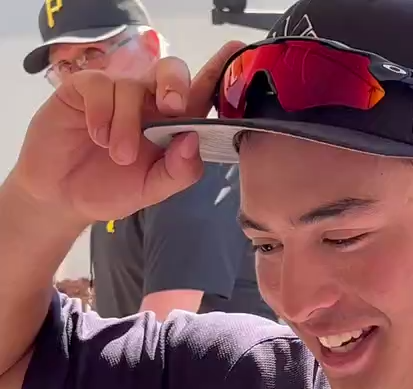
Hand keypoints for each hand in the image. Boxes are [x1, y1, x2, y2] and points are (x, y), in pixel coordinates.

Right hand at [8, 41, 245, 225]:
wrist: (62, 198)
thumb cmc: (112, 189)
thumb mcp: (153, 188)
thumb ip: (180, 171)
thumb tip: (192, 140)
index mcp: (173, 123)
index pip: (200, 92)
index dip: (218, 71)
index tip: (235, 51)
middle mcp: (148, 101)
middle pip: (171, 70)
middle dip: (174, 83)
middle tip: (171, 108)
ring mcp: (116, 93)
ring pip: (132, 86)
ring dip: (127, 123)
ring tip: (118, 154)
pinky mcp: (83, 89)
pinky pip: (99, 85)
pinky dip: (101, 112)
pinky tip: (97, 135)